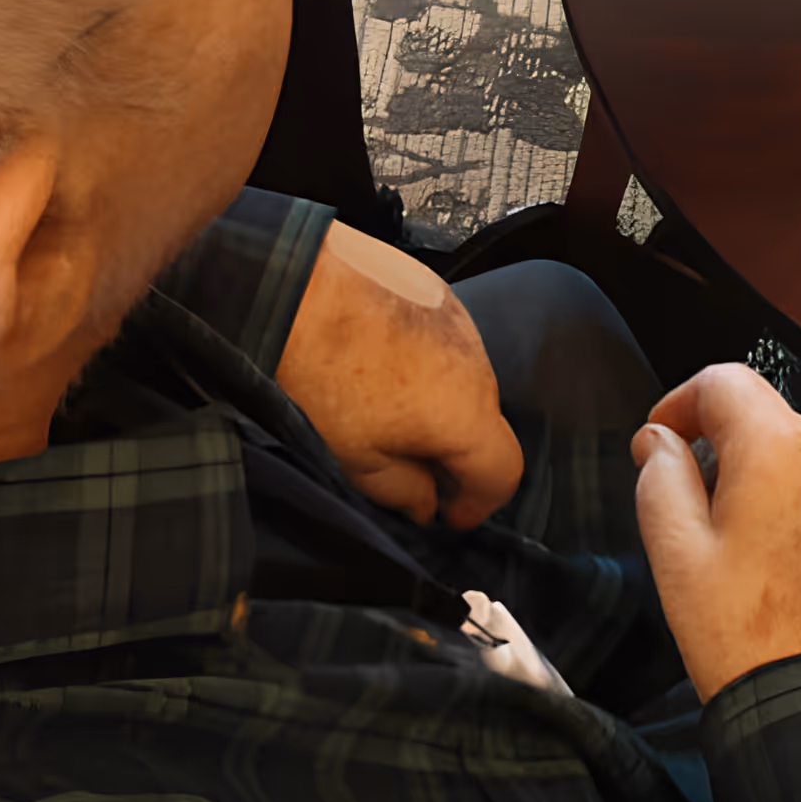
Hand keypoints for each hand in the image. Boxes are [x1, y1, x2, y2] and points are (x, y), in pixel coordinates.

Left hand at [277, 222, 522, 529]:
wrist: (294, 287)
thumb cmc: (321, 375)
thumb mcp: (356, 460)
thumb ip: (406, 492)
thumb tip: (428, 504)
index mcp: (466, 411)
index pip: (505, 470)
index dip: (480, 504)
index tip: (448, 514)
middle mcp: (477, 361)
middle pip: (486, 424)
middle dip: (454, 454)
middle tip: (408, 466)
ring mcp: (459, 318)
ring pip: (466, 381)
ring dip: (440, 405)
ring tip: (385, 408)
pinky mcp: (436, 290)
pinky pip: (446, 342)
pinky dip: (426, 364)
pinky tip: (379, 364)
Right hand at [631, 364, 800, 701]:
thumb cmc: (742, 634)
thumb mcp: (675, 554)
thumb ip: (660, 476)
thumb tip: (659, 438)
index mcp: (779, 449)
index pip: (725, 381)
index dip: (682, 401)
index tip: (660, 439)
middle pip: (770, 421)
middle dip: (727, 447)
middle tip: (695, 505)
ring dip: (772, 483)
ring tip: (743, 548)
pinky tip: (789, 572)